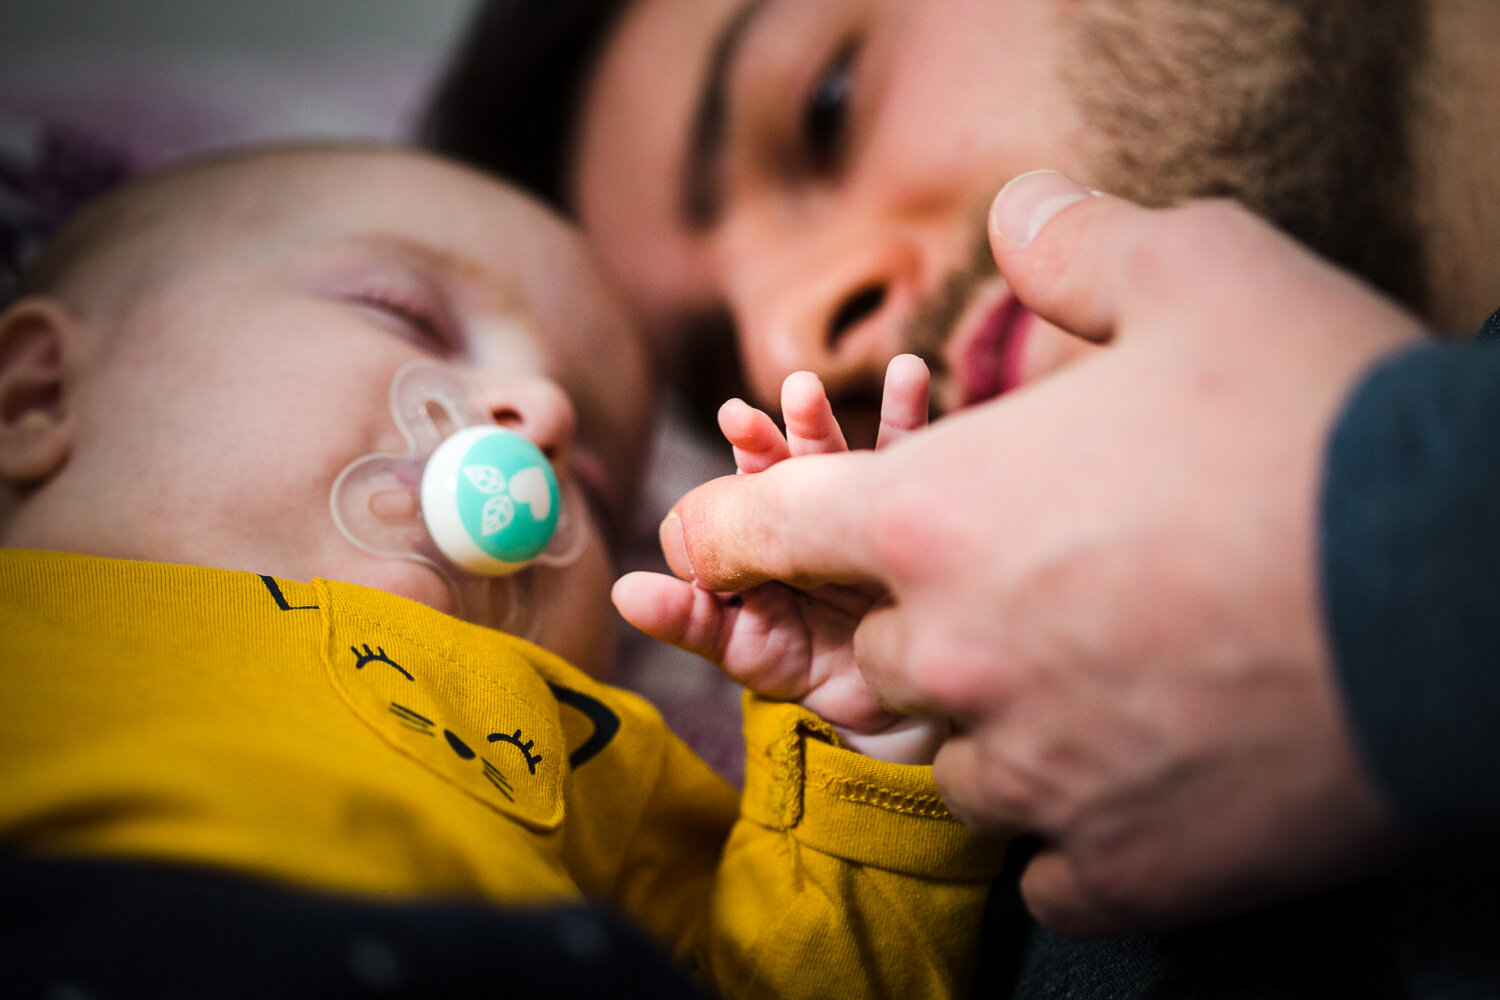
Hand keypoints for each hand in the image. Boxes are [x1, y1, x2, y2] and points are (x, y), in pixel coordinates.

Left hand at [653, 171, 1420, 933]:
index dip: (725, 527)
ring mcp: (1033, 776)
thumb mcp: (1201, 270)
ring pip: (960, 760)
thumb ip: (1077, 244)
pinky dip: (1078, 824)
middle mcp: (954, 659)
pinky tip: (1141, 769)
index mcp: (932, 516)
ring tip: (1110, 669)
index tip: (714, 536)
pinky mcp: (1123, 867)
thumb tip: (1018, 217)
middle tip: (1035, 583)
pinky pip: (1049, 862)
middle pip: (872, 653)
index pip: (751, 532)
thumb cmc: (1325, 427)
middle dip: (927, 618)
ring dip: (1006, 721)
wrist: (1473, 596)